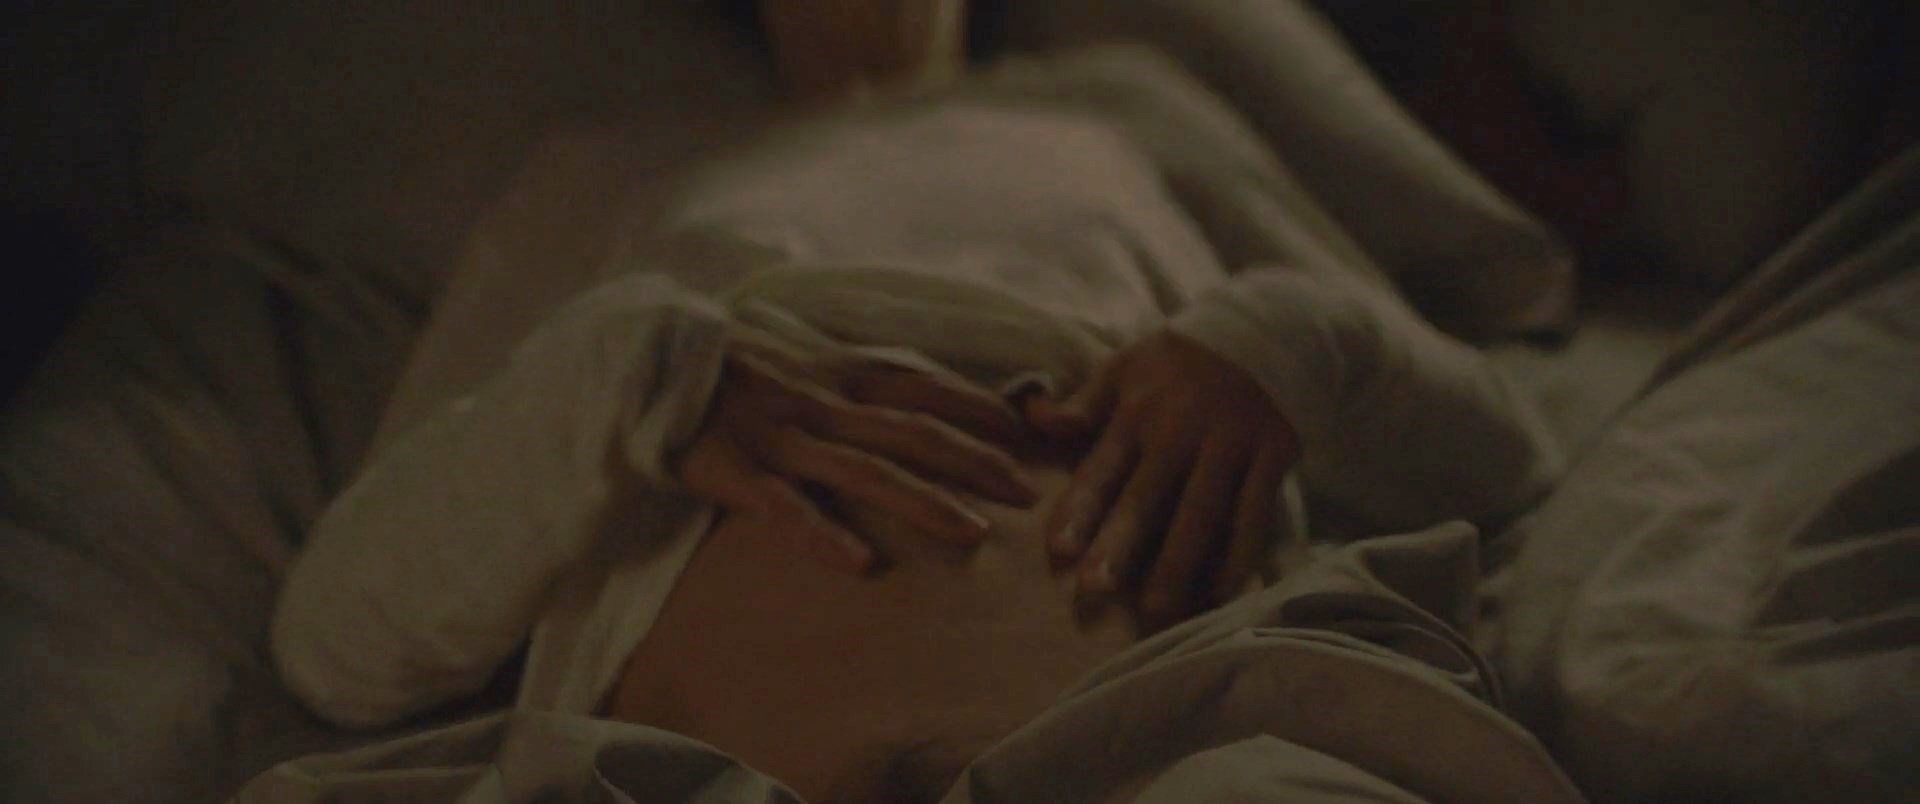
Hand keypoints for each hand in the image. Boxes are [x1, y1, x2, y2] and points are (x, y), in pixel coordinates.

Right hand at [677, 335, 1036, 572]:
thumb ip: (849, 369)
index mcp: (835, 370)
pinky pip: (784, 508)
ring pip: (864, 471)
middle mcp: (819, 401)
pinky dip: (822, 535)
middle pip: (913, 431)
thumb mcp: (798, 349)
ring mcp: (780, 437)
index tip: (1027, 430)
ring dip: (924, 502)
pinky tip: (860, 565)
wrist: (641, 357)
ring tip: (975, 536)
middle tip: (1028, 496)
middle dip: (976, 462)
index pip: (922, 384)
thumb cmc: (725, 360)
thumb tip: (909, 384)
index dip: (977, 406)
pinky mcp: (735, 472)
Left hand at [1026, 330, 1298, 629]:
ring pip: (1200, 512)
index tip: (1059, 550)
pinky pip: (1254, 512)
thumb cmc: (1180, 361)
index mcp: (1136, 414)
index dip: (1080, 509)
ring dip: (1177, 563)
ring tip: (1156, 610)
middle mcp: (1179, 433)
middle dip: (1121, 543)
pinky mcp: (1271, 455)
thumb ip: (1081, 403)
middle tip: (1096, 590)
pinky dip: (1240, 554)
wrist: (1267, 329)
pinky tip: (1222, 592)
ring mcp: (1228, 446)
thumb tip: (1030, 416)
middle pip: (1147, 497)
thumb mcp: (1125, 367)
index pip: (1101, 469)